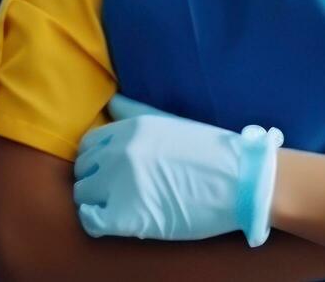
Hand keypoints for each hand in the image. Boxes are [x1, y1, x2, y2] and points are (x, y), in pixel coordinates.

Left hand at [73, 95, 281, 245]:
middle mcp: (118, 154)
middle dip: (95, 179)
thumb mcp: (171, 122)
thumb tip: (112, 102)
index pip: (88, 145)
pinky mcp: (126, 216)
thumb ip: (136, 111)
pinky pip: (90, 220)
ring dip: (96, 200)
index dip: (98, 159)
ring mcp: (119, 185)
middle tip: (116, 190)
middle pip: (83, 170)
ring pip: (83, 194)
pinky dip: (96, 221)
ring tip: (118, 206)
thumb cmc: (210, 151)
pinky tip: (113, 221)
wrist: (241, 180)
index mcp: (129, 130)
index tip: (111, 170)